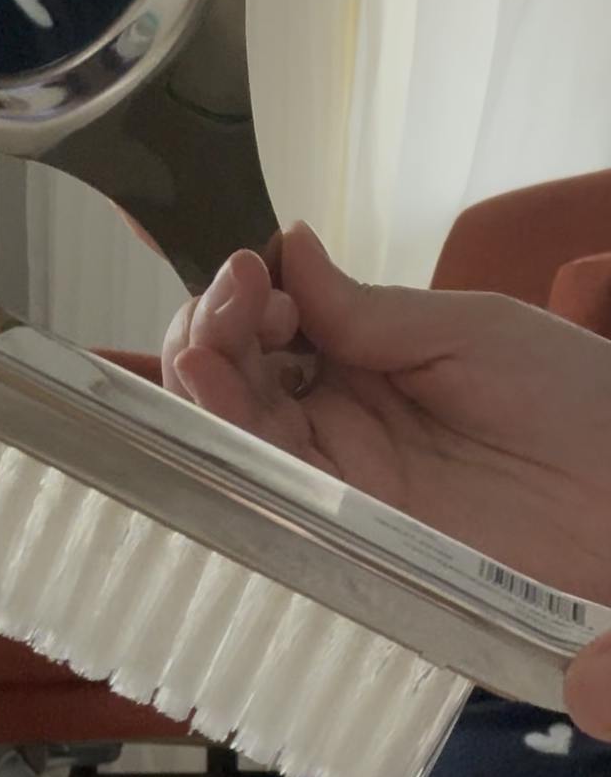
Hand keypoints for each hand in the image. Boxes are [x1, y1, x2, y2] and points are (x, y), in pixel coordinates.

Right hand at [163, 226, 610, 735]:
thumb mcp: (470, 332)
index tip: (253, 272)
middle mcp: (343, 414)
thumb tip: (290, 247)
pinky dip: (228, 436)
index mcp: (370, 355)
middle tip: (235, 301)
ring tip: (203, 343)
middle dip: (213, 328)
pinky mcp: (350, 528)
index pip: (275, 322)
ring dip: (204, 377)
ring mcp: (344, 472)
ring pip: (240, 427)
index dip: (246, 294)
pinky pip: (272, 484)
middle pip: (240, 373)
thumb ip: (369, 310)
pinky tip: (211, 390)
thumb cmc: (578, 401)